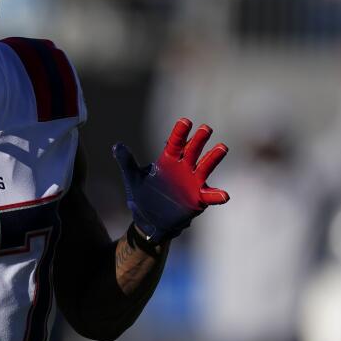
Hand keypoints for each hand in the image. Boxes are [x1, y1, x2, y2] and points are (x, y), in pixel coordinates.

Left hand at [112, 117, 229, 242]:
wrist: (149, 219)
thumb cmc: (142, 195)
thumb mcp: (132, 178)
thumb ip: (126, 162)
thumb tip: (116, 146)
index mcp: (168, 160)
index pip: (175, 143)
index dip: (180, 132)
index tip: (185, 121)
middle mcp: (184, 168)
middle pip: (193, 151)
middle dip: (199, 140)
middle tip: (206, 129)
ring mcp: (193, 182)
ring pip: (205, 167)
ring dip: (213, 158)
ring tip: (222, 148)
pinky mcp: (198, 198)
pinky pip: (210, 196)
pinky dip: (217, 195)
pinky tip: (224, 195)